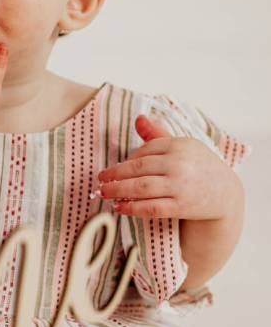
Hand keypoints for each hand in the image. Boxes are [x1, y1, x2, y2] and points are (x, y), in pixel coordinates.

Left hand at [97, 114, 238, 219]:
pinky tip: (119, 207)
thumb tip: (138, 118)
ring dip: (118, 190)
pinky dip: (132, 207)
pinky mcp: (181, 206)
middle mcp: (178, 164)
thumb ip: (158, 134)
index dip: (127, 160)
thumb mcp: (183, 146)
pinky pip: (150, 207)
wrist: (225, 194)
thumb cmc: (198, 167)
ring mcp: (180, 185)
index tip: (115, 168)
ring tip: (104, 193)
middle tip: (100, 180)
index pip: (144, 150)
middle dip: (114, 174)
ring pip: (140, 187)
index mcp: (178, 145)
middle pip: (138, 168)